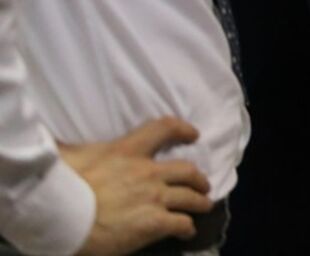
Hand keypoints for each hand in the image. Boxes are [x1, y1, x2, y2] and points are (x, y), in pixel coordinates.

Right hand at [61, 117, 212, 255]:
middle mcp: (148, 171)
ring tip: (204, 205)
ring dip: (200, 201)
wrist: (63, 218)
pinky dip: (187, 227)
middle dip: (198, 177)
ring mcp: (155, 197)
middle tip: (202, 183)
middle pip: (187, 170)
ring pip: (190, 197)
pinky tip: (187, 231)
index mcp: (127, 150)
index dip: (182, 129)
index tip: (193, 134)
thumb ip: (69, 146)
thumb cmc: (62, 185)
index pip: (164, 128)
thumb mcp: (67, 155)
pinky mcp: (155, 222)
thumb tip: (54, 140)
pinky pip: (181, 223)